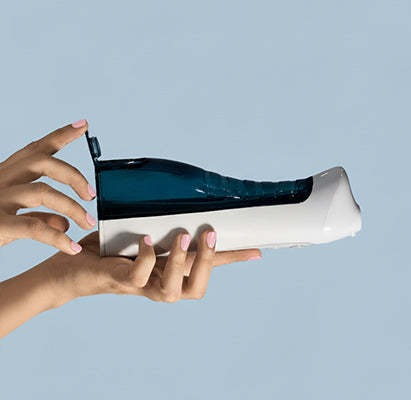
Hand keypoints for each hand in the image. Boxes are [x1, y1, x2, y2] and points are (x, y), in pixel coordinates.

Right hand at [0, 119, 96, 254]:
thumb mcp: (11, 216)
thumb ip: (39, 217)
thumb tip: (66, 222)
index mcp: (5, 175)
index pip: (35, 150)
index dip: (60, 136)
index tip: (82, 125)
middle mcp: (0, 181)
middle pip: (41, 162)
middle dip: (72, 175)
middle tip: (91, 194)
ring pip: (42, 193)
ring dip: (73, 208)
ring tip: (88, 223)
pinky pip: (34, 227)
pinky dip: (58, 238)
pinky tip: (72, 248)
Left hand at [46, 229, 261, 305]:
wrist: (72, 267)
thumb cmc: (109, 249)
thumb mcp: (143, 233)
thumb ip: (162, 225)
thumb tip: (181, 206)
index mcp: (169, 271)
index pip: (208, 268)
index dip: (231, 259)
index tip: (256, 250)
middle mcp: (161, 283)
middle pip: (197, 288)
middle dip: (208, 262)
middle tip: (209, 233)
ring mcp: (142, 286)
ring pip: (173, 289)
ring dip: (181, 262)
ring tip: (181, 236)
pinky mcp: (121, 281)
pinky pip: (140, 276)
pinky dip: (147, 257)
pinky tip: (146, 239)